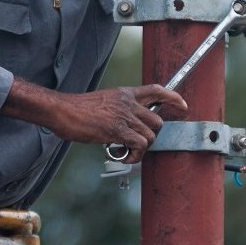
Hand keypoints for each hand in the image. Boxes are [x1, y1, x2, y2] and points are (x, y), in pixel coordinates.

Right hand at [0, 80, 187, 163]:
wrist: (62, 110)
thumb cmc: (78, 109)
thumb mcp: (104, 102)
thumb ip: (119, 109)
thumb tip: (127, 126)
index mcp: (125, 94)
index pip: (157, 89)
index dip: (173, 97)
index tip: (183, 105)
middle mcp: (128, 103)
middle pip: (157, 121)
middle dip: (151, 136)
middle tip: (135, 144)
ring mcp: (124, 116)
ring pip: (150, 136)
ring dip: (141, 149)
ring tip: (125, 151)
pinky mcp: (118, 130)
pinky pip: (140, 145)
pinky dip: (135, 155)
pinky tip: (122, 155)